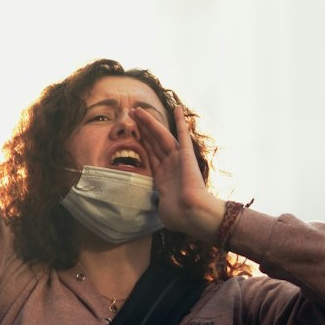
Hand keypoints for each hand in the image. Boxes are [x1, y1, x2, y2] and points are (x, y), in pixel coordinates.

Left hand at [134, 106, 223, 242]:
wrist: (192, 215)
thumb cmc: (178, 216)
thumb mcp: (161, 206)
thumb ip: (156, 200)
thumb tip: (153, 204)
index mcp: (163, 176)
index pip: (150, 153)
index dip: (142, 140)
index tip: (134, 129)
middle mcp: (169, 164)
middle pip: (152, 140)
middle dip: (142, 126)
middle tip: (131, 112)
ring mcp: (177, 158)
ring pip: (160, 135)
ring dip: (149, 121)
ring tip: (137, 109)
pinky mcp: (186, 155)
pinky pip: (182, 136)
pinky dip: (180, 122)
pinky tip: (177, 108)